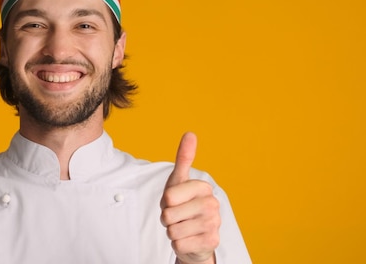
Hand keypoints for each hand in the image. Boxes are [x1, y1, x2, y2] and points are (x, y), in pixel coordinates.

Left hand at [160, 132, 219, 263]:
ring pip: (172, 231)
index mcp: (203, 187)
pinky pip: (178, 245)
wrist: (195, 235)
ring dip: (172, 232)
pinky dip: (178, 244)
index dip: (165, 202)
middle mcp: (212, 205)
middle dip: (167, 218)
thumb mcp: (178, 181)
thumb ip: (183, 158)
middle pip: (169, 215)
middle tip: (177, 216)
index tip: (174, 202)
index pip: (168, 196)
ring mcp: (214, 225)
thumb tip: (190, 133)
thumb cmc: (183, 205)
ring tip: (182, 227)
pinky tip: (188, 239)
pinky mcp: (211, 243)